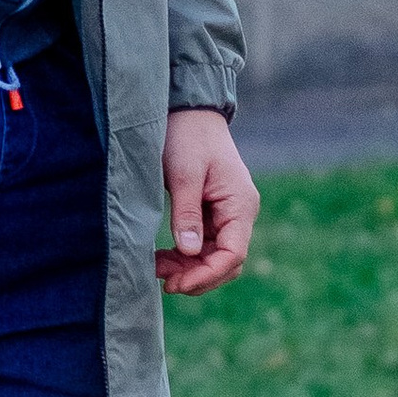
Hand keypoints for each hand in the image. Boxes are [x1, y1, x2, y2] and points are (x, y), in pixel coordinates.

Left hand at [156, 108, 256, 295]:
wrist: (189, 112)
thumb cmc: (187, 137)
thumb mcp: (184, 174)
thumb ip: (187, 213)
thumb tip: (190, 252)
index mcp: (240, 204)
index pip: (233, 254)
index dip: (207, 275)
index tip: (177, 284)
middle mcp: (239, 213)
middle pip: (226, 262)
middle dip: (197, 277)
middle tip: (164, 282)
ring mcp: (226, 215)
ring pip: (214, 257)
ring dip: (189, 269)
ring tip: (157, 270)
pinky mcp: (211, 214)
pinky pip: (203, 245)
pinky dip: (184, 256)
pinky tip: (162, 259)